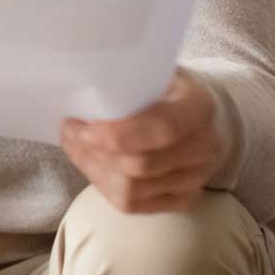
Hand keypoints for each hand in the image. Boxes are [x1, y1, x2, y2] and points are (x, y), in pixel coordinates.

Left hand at [61, 71, 223, 213]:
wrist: (197, 113)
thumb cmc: (164, 88)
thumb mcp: (150, 70)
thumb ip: (124, 81)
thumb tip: (81, 92)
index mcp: (199, 106)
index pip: (163, 129)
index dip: (118, 134)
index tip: (83, 127)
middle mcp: (205, 146)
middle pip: (140, 165)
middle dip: (94, 151)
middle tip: (70, 130)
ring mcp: (197, 177)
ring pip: (131, 189)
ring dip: (93, 168)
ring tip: (75, 146)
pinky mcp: (183, 198)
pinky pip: (133, 204)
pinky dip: (103, 185)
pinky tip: (91, 164)